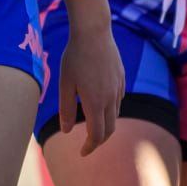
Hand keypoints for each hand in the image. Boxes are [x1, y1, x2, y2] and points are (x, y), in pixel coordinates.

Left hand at [56, 0, 121, 155]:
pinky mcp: (122, 78)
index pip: (96, 134)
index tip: (81, 153)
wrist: (94, 32)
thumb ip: (65, 109)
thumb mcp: (64, 84)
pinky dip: (111, 109)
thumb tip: (66, 131)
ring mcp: (118, 87)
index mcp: (95, 102)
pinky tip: (101, 104)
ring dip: (105, 125)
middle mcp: (110, 98)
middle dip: (99, 141)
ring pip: (115, 114)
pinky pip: (119, 100)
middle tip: (87, 145)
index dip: (89, 147)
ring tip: (92, 126)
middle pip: (110, 129)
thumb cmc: (74, 57)